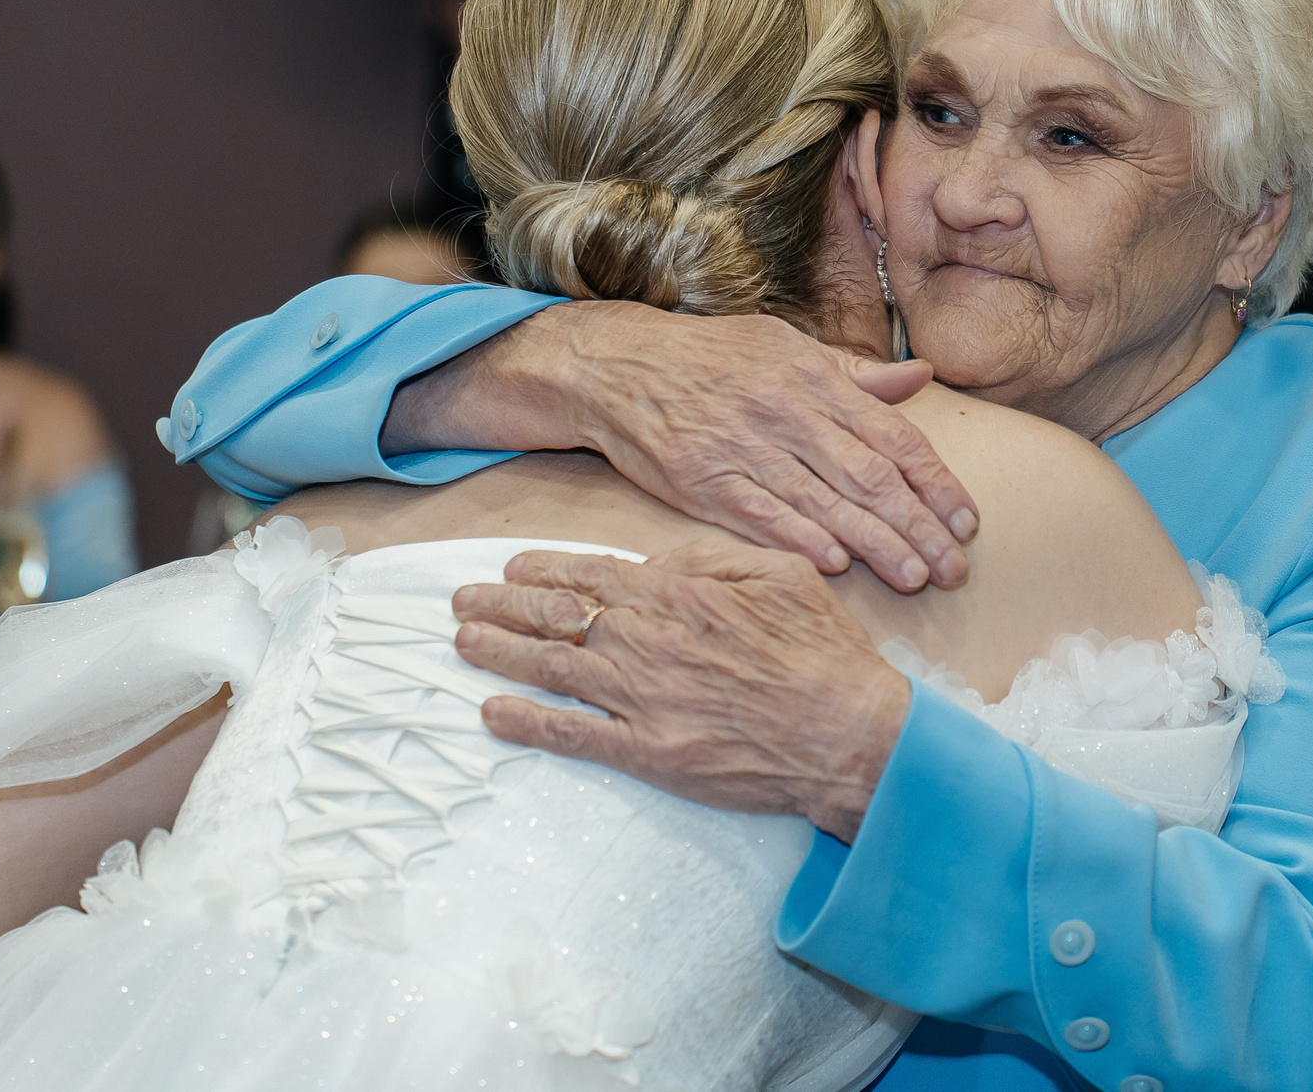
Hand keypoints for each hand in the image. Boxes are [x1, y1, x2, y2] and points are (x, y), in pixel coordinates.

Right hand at [385, 298, 976, 591]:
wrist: (618, 364)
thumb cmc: (713, 358)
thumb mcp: (787, 347)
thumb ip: (856, 373)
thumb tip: (922, 376)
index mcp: (813, 377)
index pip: (893, 436)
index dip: (936, 482)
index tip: (967, 521)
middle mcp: (784, 410)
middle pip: (868, 477)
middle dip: (919, 526)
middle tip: (954, 569)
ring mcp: (742, 446)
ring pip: (823, 502)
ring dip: (875, 545)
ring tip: (915, 578)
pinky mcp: (702, 479)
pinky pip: (761, 515)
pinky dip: (800, 540)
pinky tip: (837, 565)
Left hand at [453, 538, 912, 842]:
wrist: (850, 735)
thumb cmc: (825, 654)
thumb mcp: (783, 575)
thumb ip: (715, 559)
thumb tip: (659, 561)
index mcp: (681, 596)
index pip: (596, 575)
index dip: (547, 569)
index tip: (511, 567)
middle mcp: (650, 643)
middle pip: (559, 619)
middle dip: (503, 607)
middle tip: (462, 602)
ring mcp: (644, 701)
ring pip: (553, 671)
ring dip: (501, 655)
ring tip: (463, 643)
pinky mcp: (649, 754)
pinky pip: (573, 737)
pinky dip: (527, 724)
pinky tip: (493, 714)